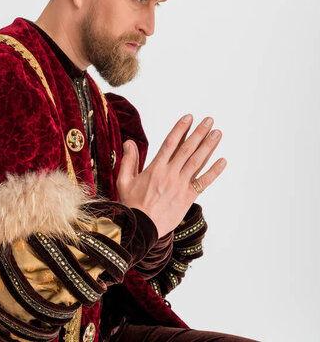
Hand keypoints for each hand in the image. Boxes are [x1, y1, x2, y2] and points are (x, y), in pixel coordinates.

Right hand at [116, 115, 226, 237]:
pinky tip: (223, 161)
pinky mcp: (187, 197)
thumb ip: (129, 160)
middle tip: (209, 120)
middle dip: (199, 133)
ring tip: (217, 133)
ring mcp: (180, 185)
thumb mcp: (124, 181)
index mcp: (155, 168)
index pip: (170, 142)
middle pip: (187, 149)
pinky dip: (214, 172)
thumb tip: (129, 143)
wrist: (140, 229)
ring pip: (197, 162)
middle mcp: (170, 173)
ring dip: (208, 146)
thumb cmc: (131, 205)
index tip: (189, 117)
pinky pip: (203, 182)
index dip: (180, 129)